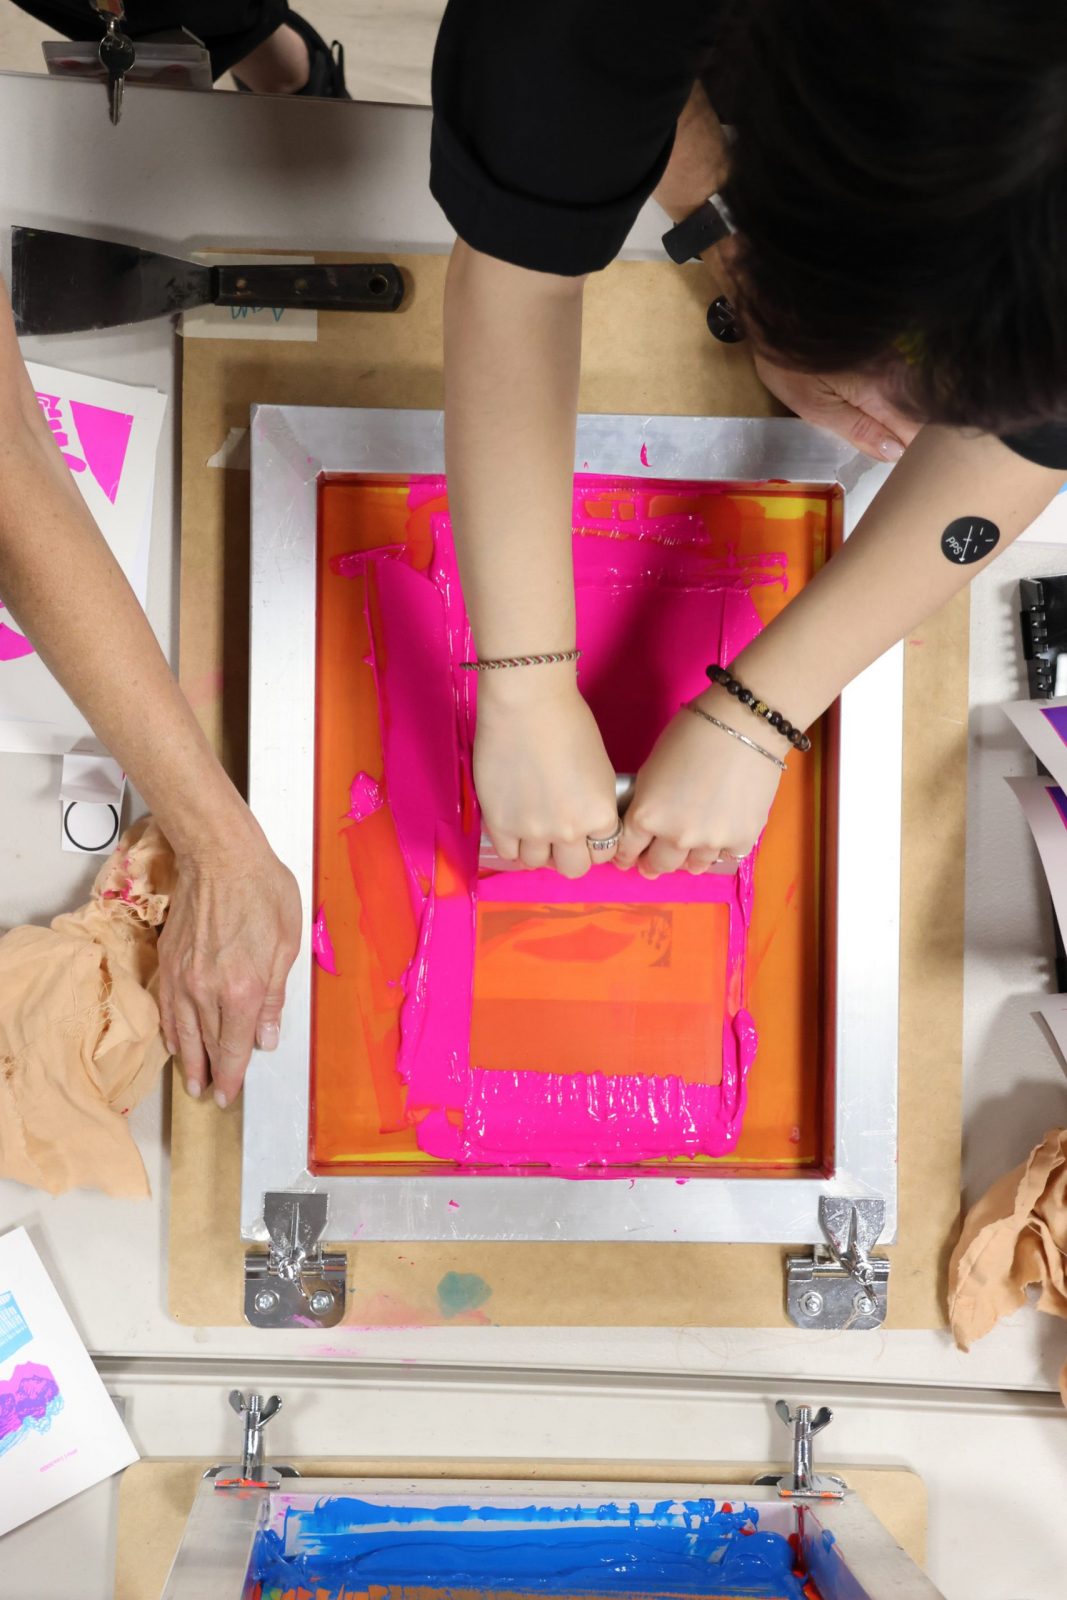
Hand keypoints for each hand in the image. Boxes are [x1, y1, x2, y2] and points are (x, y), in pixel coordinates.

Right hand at [158, 837, 301, 1105]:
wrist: (220, 856)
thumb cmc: (263, 891)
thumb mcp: (288, 944)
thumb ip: (275, 998)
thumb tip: (266, 1039)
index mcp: (244, 989)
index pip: (235, 1047)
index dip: (233, 1076)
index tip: (229, 1096)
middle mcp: (208, 990)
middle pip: (208, 1044)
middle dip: (212, 1073)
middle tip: (213, 1096)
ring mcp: (182, 978)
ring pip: (183, 1031)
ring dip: (188, 1060)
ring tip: (193, 1081)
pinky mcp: (167, 963)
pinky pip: (166, 1009)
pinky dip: (170, 1031)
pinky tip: (174, 1042)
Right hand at [474, 671, 619, 877]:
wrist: (526, 704)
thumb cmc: (569, 723)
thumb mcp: (599, 771)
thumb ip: (594, 804)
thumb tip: (585, 822)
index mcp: (600, 815)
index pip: (604, 852)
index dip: (595, 843)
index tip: (585, 834)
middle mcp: (569, 831)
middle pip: (573, 868)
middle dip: (570, 854)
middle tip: (560, 836)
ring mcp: (532, 830)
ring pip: (538, 864)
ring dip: (539, 850)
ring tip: (533, 827)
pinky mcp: (500, 823)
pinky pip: (509, 854)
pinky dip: (514, 845)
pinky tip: (514, 826)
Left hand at [617, 691, 784, 875]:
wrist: (743, 725)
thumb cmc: (691, 733)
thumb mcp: (652, 769)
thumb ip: (648, 801)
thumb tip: (649, 822)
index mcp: (647, 816)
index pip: (627, 849)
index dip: (627, 855)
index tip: (630, 858)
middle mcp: (676, 837)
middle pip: (660, 864)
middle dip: (654, 863)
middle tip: (655, 862)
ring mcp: (711, 842)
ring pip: (694, 865)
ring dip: (689, 859)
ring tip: (691, 852)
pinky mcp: (742, 839)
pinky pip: (726, 855)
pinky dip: (722, 847)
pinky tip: (722, 835)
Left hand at [754, 355, 921, 462]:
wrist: (781, 313)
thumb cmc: (789, 365)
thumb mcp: (816, 407)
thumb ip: (859, 431)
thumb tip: (895, 454)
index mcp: (882, 393)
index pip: (917, 434)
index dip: (911, 456)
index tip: (898, 472)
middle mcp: (898, 376)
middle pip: (921, 420)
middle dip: (907, 443)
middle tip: (880, 457)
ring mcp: (896, 364)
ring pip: (912, 407)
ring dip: (899, 428)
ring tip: (876, 441)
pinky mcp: (888, 358)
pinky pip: (900, 393)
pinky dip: (891, 411)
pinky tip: (873, 419)